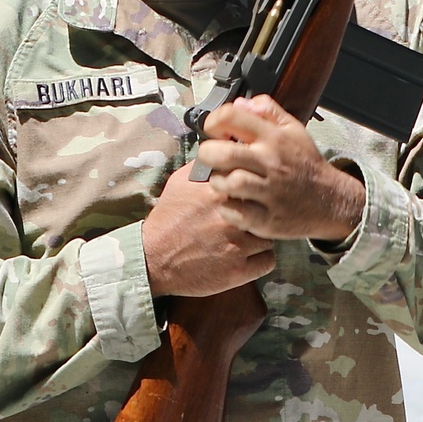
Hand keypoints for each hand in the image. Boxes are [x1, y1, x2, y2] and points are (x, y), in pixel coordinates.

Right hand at [141, 162, 275, 297]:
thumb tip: (224, 151)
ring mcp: (237, 246)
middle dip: (257, 214)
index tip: (246, 197)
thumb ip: (205, 166)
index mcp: (218, 194)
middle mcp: (231, 218)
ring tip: (241, 241)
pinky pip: (268, 261)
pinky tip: (245, 257)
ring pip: (269, 236)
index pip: (253, 184)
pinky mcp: (239, 271)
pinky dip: (259, 260)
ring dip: (258, 239)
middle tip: (246, 220)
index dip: (252, 191)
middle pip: (265, 210)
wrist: (154, 258)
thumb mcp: (180, 182)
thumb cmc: (168, 218)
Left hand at [197, 95, 364, 242]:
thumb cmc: (306, 164)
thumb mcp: (293, 129)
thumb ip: (268, 111)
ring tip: (224, 180)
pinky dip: (227, 208)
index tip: (213, 131)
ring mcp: (270, 192)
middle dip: (207, 153)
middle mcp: (271, 163)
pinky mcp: (267, 219)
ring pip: (226, 183)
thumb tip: (240, 103)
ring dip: (218, 182)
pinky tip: (234, 201)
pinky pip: (233, 212)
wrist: (331, 201)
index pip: (231, 117)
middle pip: (223, 153)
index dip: (213, 122)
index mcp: (274, 138)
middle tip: (211, 157)